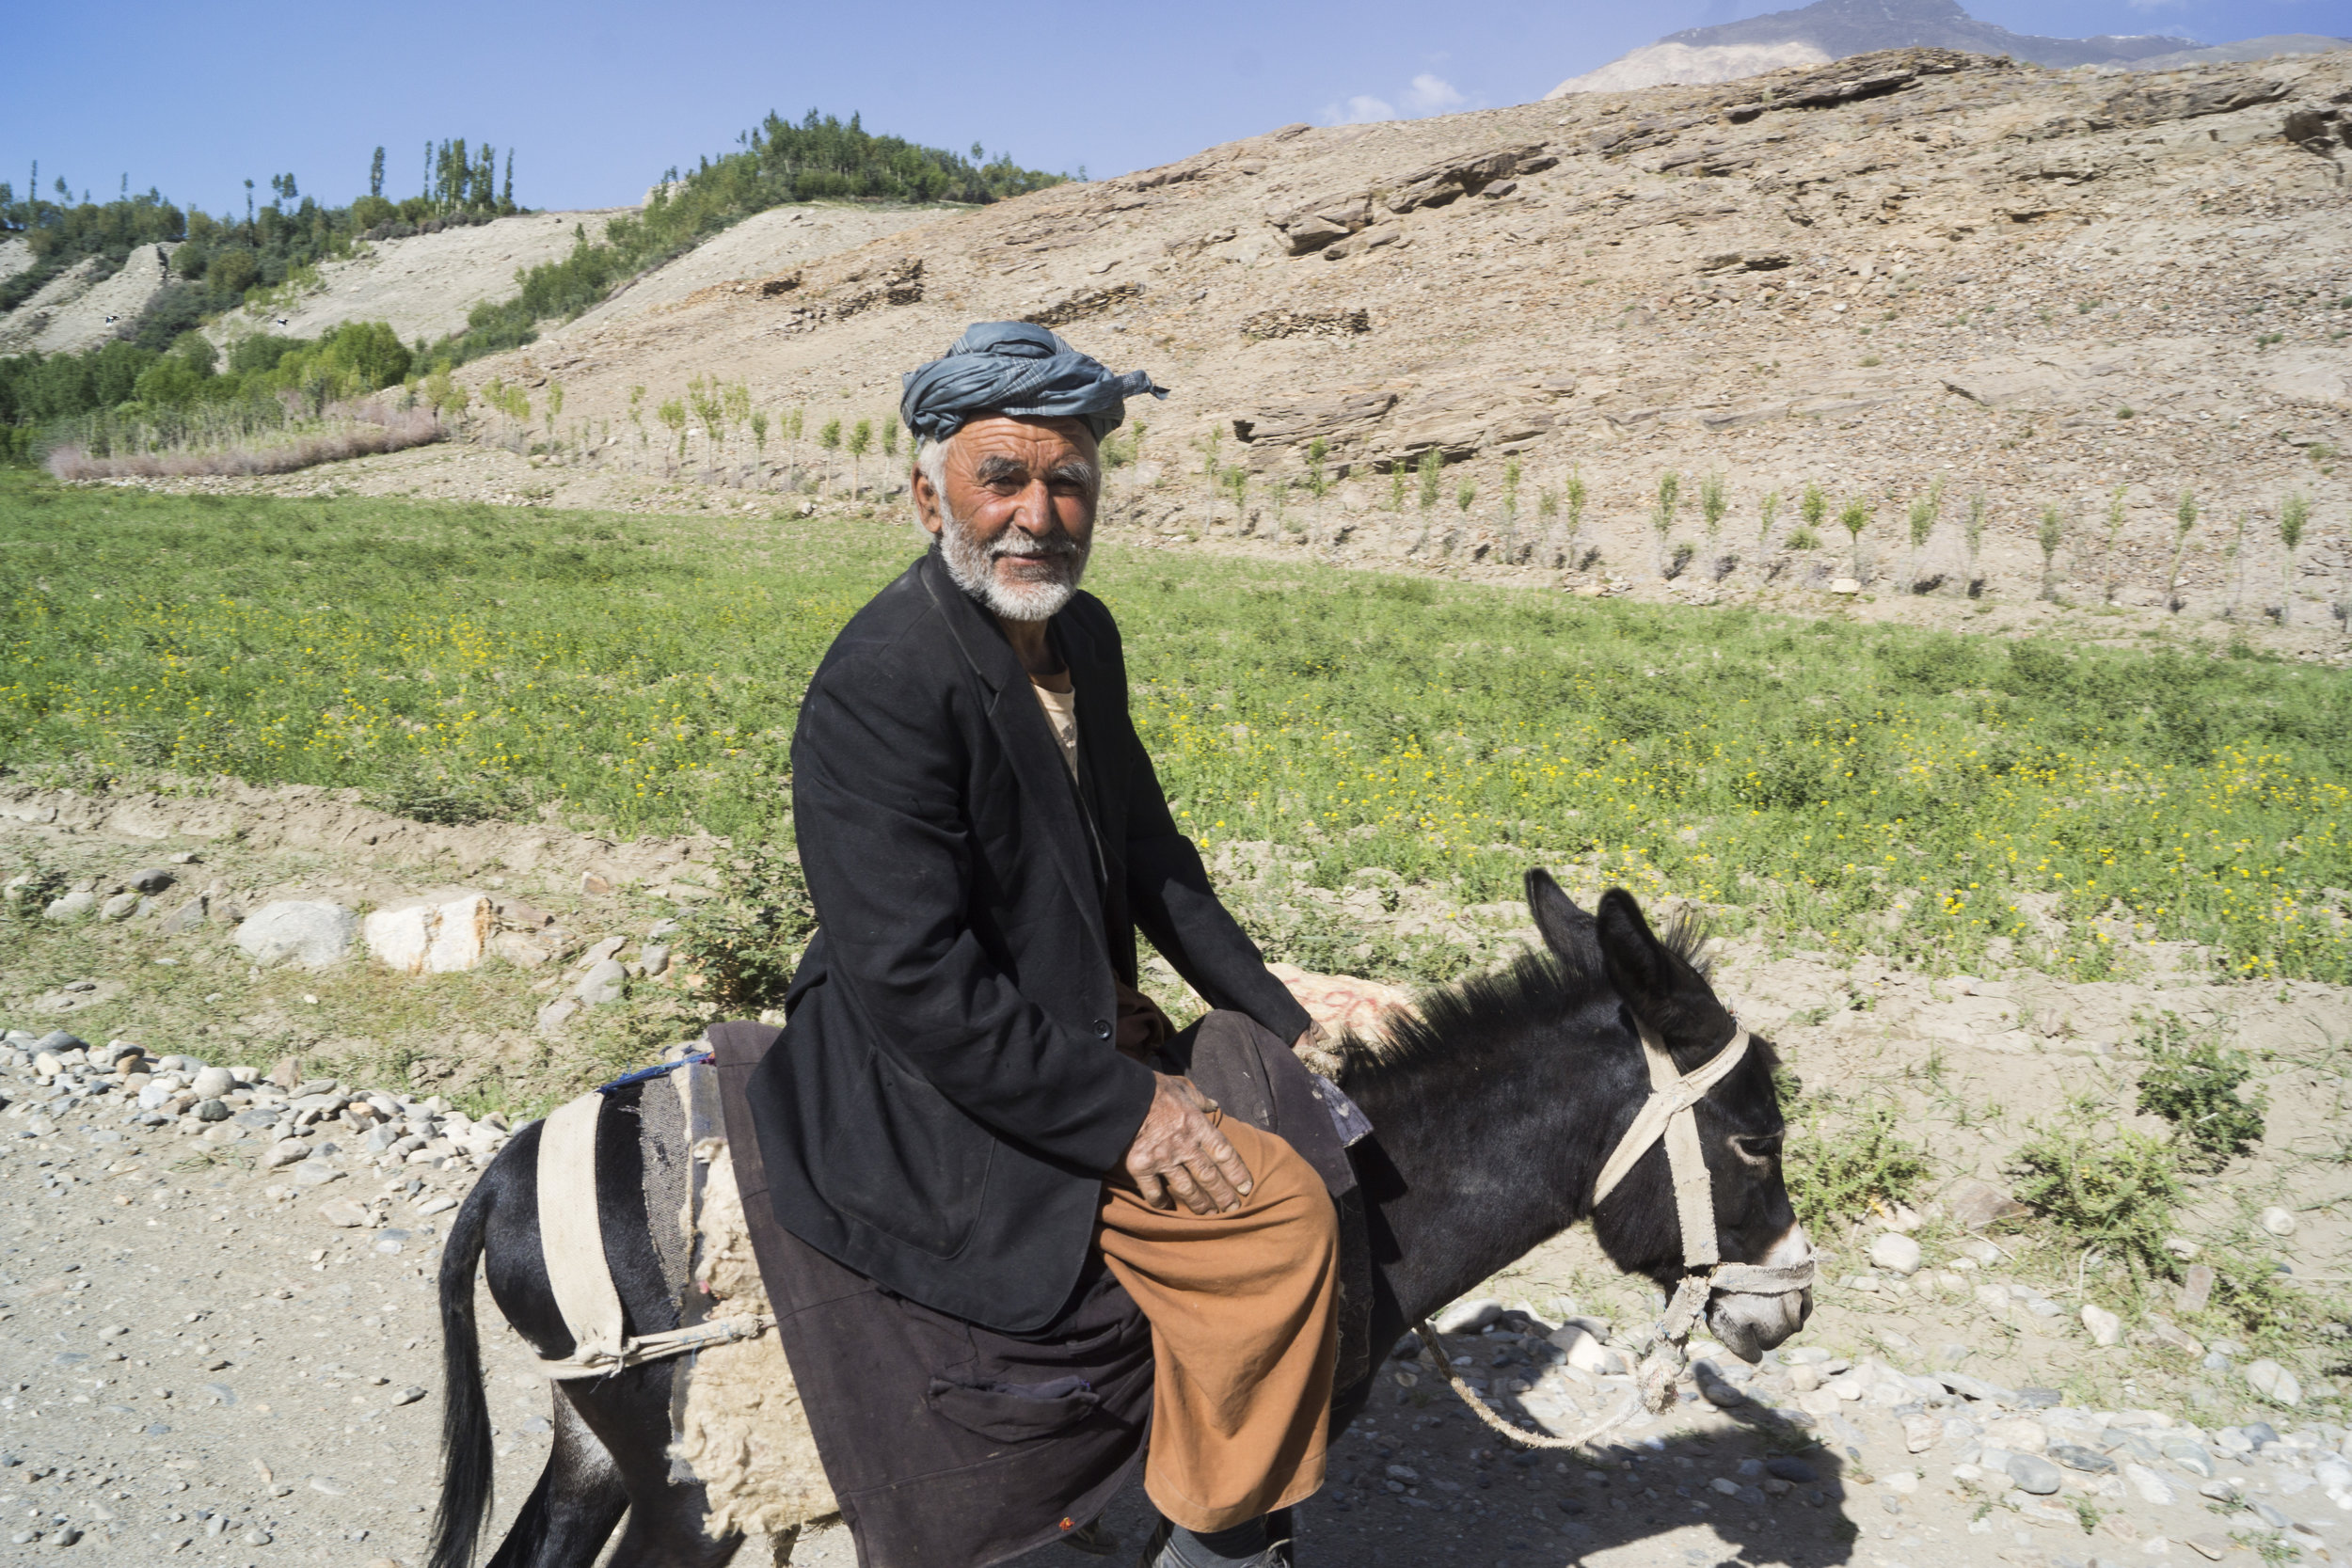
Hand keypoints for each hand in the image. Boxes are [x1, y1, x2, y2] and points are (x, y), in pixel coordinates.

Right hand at [1121, 1073, 1254, 1213]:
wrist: (1121, 1095)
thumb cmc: (1152, 1089)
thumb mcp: (1181, 1089)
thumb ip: (1200, 1099)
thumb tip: (1213, 1104)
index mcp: (1197, 1126)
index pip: (1224, 1153)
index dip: (1237, 1172)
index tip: (1246, 1187)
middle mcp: (1184, 1145)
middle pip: (1209, 1176)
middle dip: (1223, 1195)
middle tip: (1232, 1209)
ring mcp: (1163, 1158)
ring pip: (1187, 1189)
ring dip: (1200, 1204)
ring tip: (1209, 1214)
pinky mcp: (1141, 1167)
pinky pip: (1154, 1192)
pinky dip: (1161, 1203)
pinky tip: (1167, 1209)